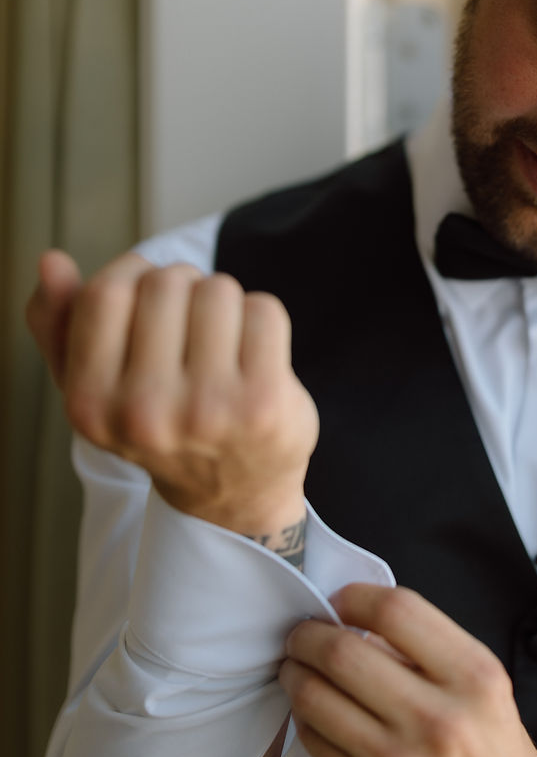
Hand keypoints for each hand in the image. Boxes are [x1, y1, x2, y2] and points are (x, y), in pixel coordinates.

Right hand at [25, 248, 317, 537]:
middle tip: (191, 328)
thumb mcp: (93, 385)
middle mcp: (143, 412)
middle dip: (184, 287)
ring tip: (221, 344)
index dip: (133, 274)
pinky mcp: (263, 404)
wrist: (231, 495)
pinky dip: (262, 320)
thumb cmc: (159, 421)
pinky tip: (255, 356)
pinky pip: (264, 311)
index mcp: (89, 404)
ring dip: (225, 303)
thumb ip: (59, 323)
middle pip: (168, 282)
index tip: (148, 297)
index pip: (105, 292)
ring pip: (219, 290)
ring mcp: (206, 410)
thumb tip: (52, 261)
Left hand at [279, 584, 536, 756]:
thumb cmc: (490, 746)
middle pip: (342, 653)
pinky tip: (314, 708)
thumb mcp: (481, 681)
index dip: (355, 597)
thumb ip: (423, 647)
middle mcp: (436, 721)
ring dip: (296, 672)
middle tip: (304, 633)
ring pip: (314, 697)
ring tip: (298, 667)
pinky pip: (312, 741)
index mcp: (472, 678)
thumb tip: (353, 622)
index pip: (396, 612)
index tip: (342, 602)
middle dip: (309, 634)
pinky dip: (305, 715)